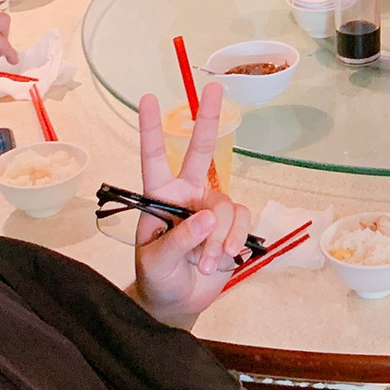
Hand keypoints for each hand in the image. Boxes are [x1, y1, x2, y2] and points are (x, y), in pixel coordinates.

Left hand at [128, 87, 249, 327]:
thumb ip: (179, 239)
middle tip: (214, 87)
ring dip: (220, 236)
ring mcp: (212, 208)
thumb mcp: (156, 261)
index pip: (154, 157)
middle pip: (201, 151)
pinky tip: (226, 258)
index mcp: (160, 196)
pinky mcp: (232, 226)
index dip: (150, 128)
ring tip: (208, 262)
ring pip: (226, 205)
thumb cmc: (156, 278)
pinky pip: (242, 220)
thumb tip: (208, 218)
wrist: (176, 303)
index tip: (148, 98)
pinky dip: (235, 239)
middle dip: (208, 119)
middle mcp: (187, 194)